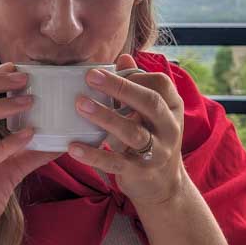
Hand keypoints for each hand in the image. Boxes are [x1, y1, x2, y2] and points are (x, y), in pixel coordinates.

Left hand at [67, 53, 186, 208]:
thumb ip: (137, 86)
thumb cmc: (152, 139)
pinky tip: (73, 146)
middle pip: (149, 102)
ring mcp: (157, 151)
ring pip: (132, 132)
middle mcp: (169, 128)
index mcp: (172, 108)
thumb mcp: (151, 113)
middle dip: (120, 87)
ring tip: (80, 104)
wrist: (165, 186)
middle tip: (91, 76)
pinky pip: (115, 162)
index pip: (160, 83)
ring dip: (105, 116)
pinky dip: (93, 154)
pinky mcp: (139, 172)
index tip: (111, 72)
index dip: (136, 75)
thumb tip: (123, 58)